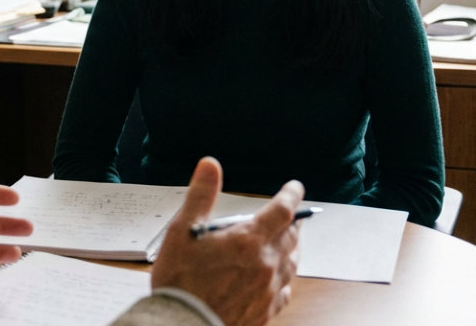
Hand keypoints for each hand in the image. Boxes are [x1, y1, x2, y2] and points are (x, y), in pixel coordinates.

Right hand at [151, 158, 303, 325]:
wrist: (183, 324)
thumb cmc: (180, 280)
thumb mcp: (183, 230)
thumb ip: (201, 195)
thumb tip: (210, 165)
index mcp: (249, 241)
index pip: (282, 210)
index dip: (291, 195)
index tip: (295, 187)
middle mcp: (266, 265)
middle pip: (291, 237)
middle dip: (293, 223)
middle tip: (292, 216)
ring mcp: (267, 291)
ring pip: (292, 264)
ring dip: (293, 249)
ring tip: (289, 243)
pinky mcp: (264, 311)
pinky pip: (284, 292)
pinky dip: (285, 279)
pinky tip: (280, 280)